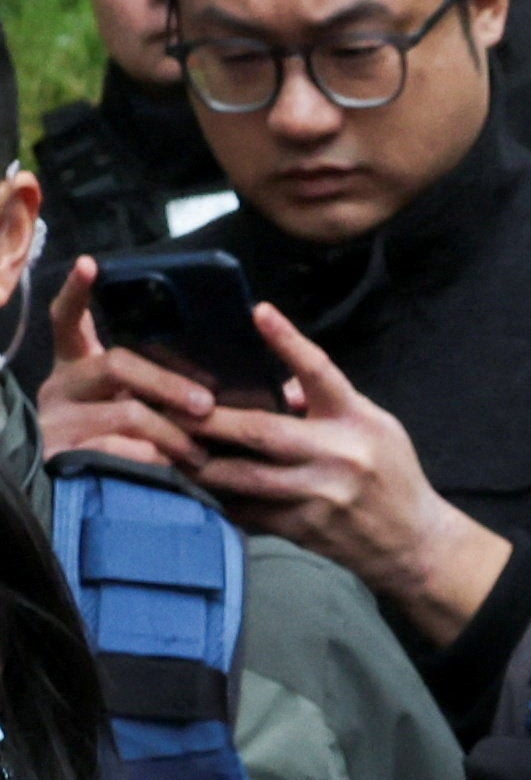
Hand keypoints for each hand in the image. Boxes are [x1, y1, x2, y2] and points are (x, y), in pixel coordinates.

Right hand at [36, 255, 218, 469]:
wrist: (91, 513)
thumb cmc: (134, 452)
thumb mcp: (141, 414)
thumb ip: (162, 391)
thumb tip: (225, 385)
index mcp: (78, 368)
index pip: (68, 321)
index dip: (78, 293)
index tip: (92, 266)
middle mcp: (62, 387)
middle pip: (117, 365)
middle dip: (169, 384)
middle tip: (207, 406)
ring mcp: (56, 420)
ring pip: (126, 414)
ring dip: (173, 433)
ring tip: (202, 453)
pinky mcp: (61, 456)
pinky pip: (117, 452)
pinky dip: (152, 461)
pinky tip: (173, 471)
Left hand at [185, 301, 511, 646]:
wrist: (414, 543)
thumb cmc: (392, 476)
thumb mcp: (376, 426)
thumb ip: (327, 400)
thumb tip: (274, 383)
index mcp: (358, 422)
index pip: (321, 374)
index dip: (289, 341)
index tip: (260, 312)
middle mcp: (339, 457)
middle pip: (262, 431)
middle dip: (209, 419)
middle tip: (167, 403)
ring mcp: (320, 496)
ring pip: (243, 477)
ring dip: (199, 461)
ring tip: (169, 445)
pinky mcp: (304, 528)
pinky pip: (249, 510)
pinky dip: (221, 495)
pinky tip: (202, 483)